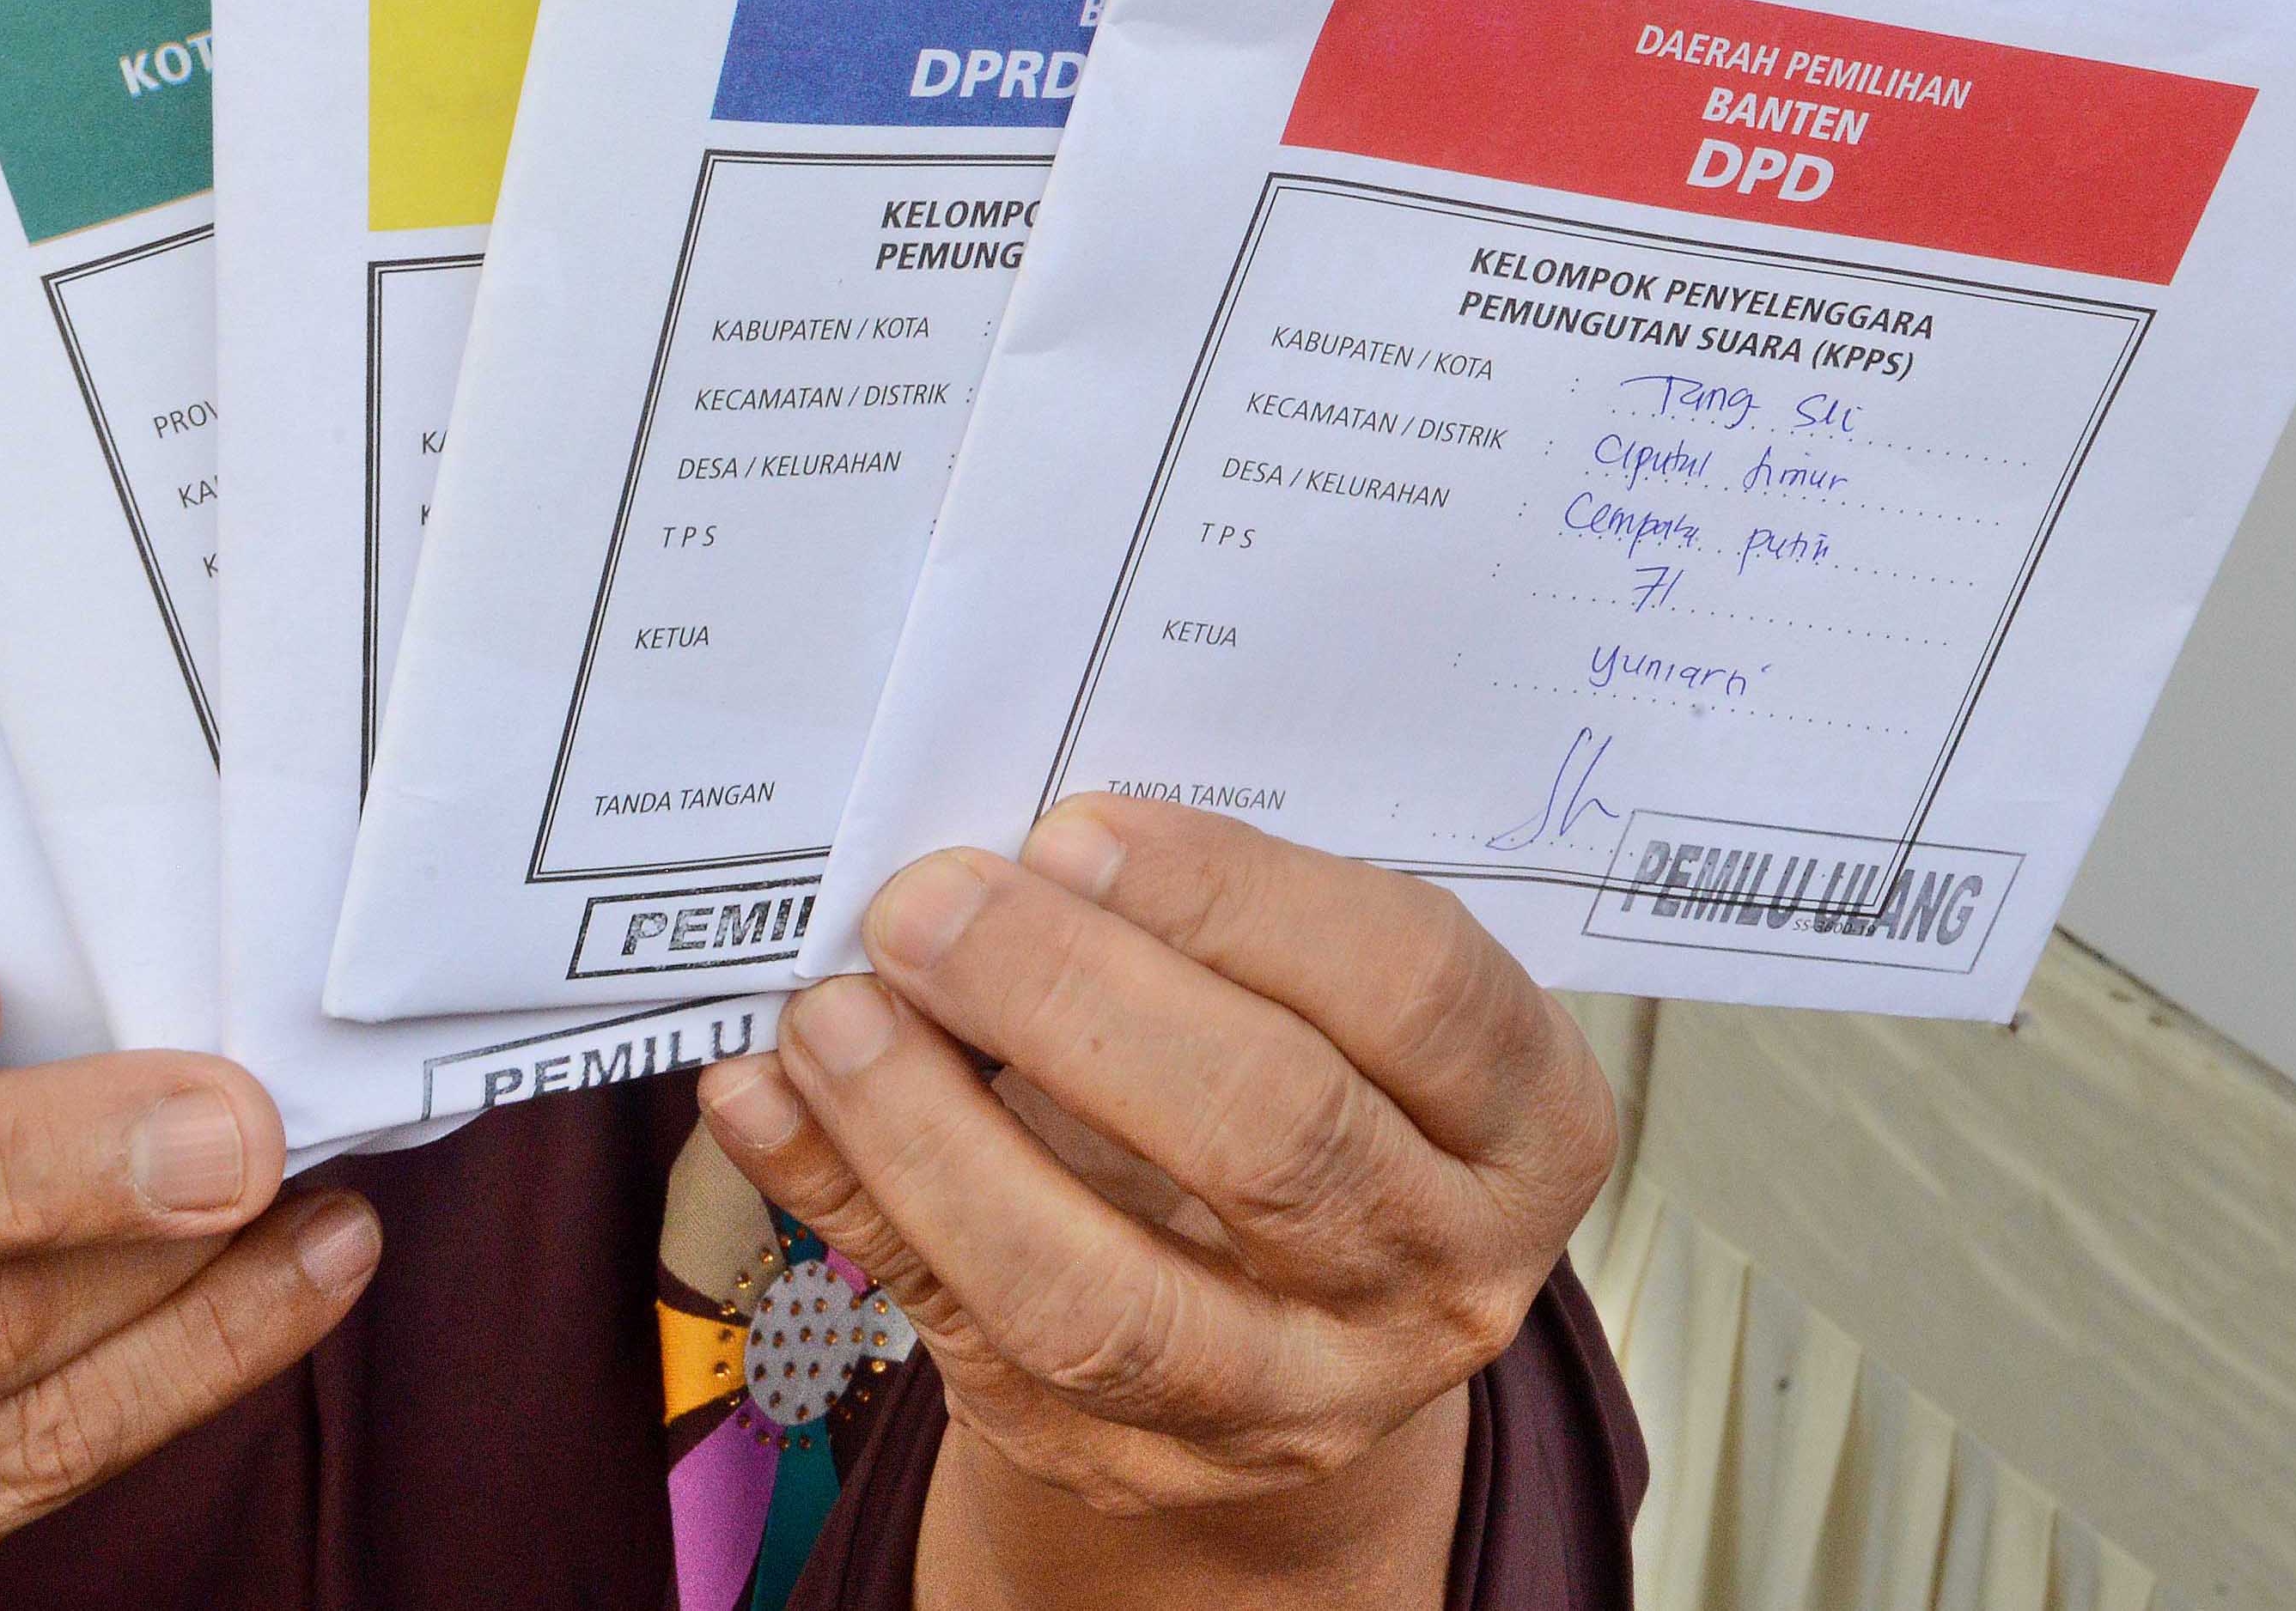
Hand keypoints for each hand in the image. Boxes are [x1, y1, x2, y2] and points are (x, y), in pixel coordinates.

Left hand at [700, 798, 1614, 1550]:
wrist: (1306, 1323)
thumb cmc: (1321, 1086)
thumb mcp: (1349, 1000)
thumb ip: (1231, 922)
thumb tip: (1027, 830)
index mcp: (1524, 1126)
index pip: (1413, 995)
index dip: (1238, 903)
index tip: (1075, 831)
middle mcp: (1436, 1277)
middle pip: (1272, 1145)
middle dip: (1075, 1008)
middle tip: (931, 909)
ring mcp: (1292, 1398)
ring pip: (1107, 1299)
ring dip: (941, 1144)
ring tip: (835, 1017)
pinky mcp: (1133, 1464)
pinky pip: (966, 1343)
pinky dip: (852, 1212)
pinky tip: (771, 1106)